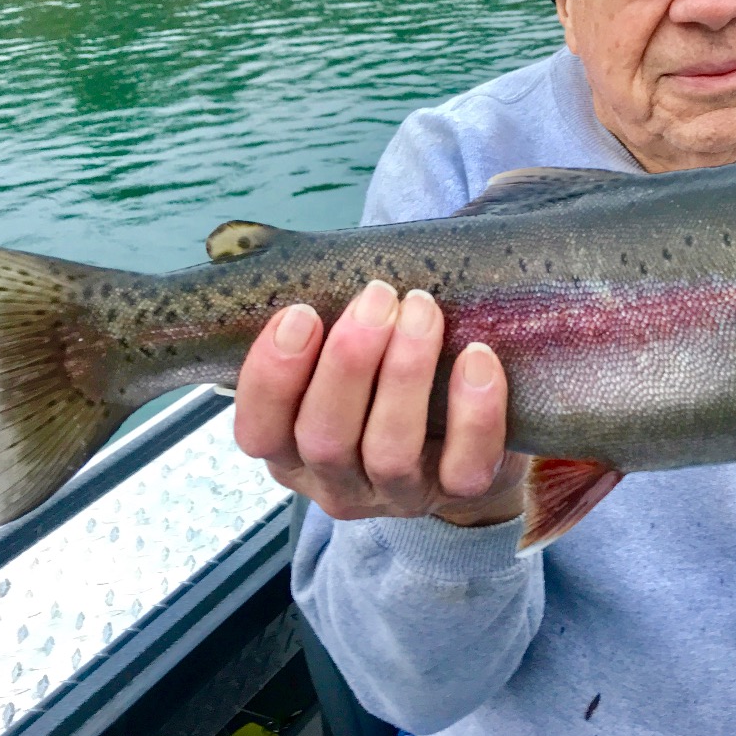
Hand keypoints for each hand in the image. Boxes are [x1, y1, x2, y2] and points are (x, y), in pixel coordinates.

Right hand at [233, 281, 528, 527]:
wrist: (466, 435)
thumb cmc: (389, 377)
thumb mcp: (343, 355)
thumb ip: (324, 318)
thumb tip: (311, 239)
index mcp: (292, 450)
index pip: (258, 432)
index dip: (271, 376)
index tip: (301, 312)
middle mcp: (337, 482)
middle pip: (324, 439)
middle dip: (349, 362)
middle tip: (378, 296)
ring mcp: (398, 496)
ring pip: (390, 452)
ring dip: (404, 374)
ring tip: (422, 311)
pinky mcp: (459, 494)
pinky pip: (465, 467)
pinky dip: (474, 413)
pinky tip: (477, 359)